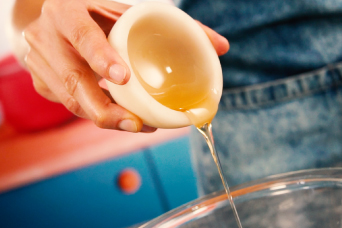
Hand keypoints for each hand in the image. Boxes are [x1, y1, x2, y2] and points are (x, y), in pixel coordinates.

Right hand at [22, 0, 228, 132]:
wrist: (53, 21)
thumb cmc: (97, 15)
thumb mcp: (126, 13)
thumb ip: (174, 26)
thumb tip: (221, 46)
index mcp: (67, 11)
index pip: (82, 33)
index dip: (100, 56)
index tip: (122, 78)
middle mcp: (47, 37)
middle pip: (72, 79)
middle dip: (103, 107)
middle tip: (134, 123)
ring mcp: (40, 63)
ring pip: (71, 100)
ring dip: (103, 117)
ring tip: (135, 126)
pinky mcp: (41, 84)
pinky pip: (71, 106)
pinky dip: (96, 114)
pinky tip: (120, 118)